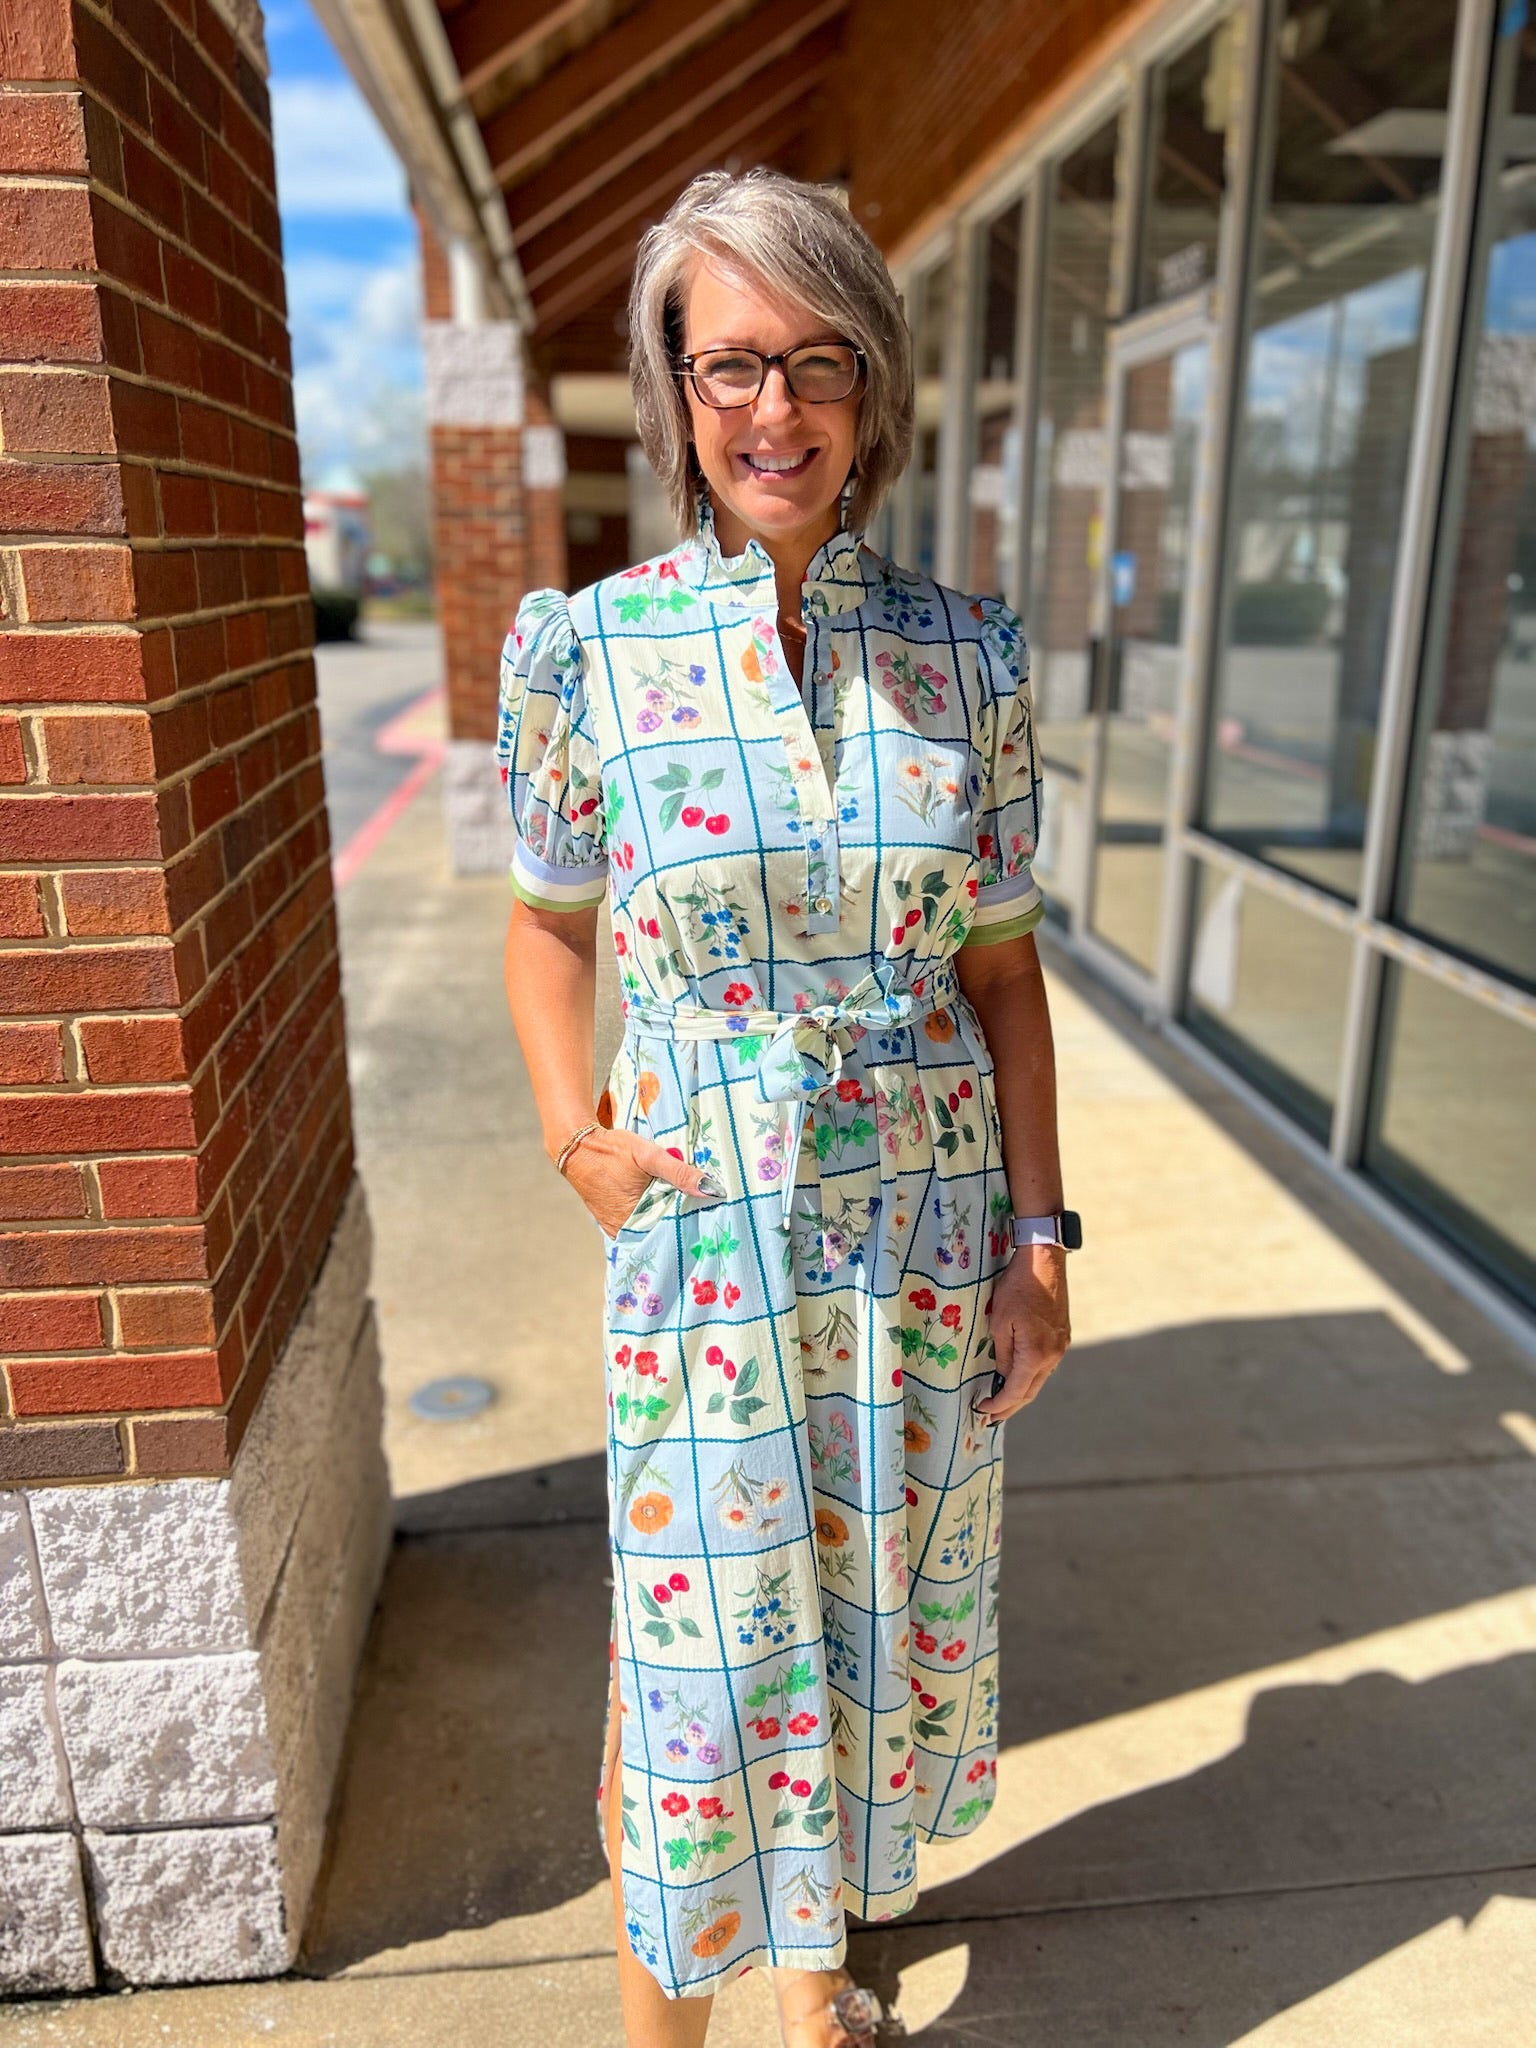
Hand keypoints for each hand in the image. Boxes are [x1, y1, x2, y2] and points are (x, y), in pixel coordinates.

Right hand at [560, 1123, 720, 1238]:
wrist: (576, 1147)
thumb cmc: (611, 1150)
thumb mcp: (649, 1156)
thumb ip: (679, 1173)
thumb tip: (712, 1190)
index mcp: (634, 1220)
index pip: (672, 1231)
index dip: (691, 1223)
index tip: (708, 1216)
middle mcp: (624, 1230)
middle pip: (661, 1231)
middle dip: (679, 1221)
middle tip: (702, 1210)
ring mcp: (616, 1227)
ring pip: (650, 1227)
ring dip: (665, 1217)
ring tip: (685, 1206)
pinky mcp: (610, 1220)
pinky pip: (637, 1222)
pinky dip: (650, 1215)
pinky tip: (663, 1203)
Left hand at [974, 1244, 1070, 1422]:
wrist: (1044, 1261)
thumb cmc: (1017, 1288)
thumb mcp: (999, 1322)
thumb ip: (1002, 1354)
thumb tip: (1002, 1375)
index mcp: (1036, 1354)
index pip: (1015, 1391)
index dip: (998, 1405)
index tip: (981, 1411)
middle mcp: (1053, 1356)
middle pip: (1030, 1391)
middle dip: (1010, 1407)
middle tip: (991, 1417)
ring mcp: (1060, 1347)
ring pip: (1039, 1380)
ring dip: (1021, 1393)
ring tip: (1003, 1402)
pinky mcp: (1063, 1338)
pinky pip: (1045, 1366)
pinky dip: (1030, 1376)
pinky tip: (1018, 1377)